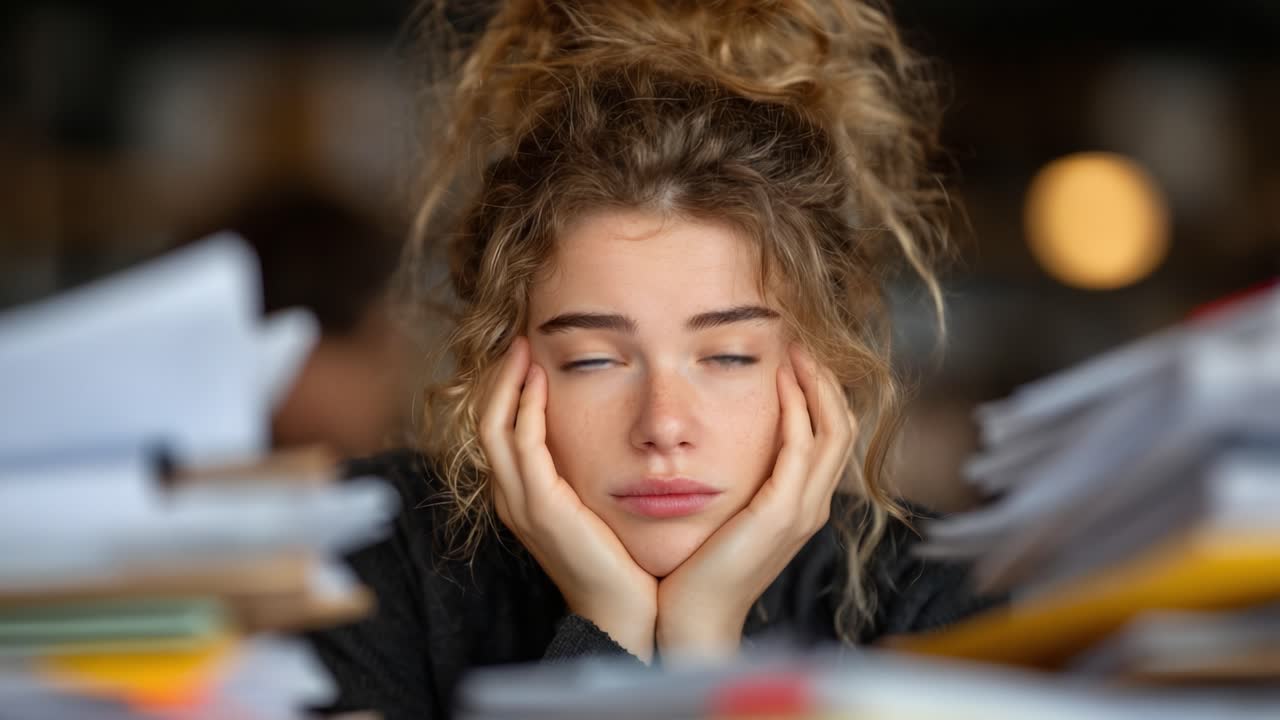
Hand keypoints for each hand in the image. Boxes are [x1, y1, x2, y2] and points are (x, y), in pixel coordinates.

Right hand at [479, 336, 658, 661]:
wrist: (627, 611)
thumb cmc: (622, 560)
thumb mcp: (598, 504)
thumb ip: (590, 470)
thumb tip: (612, 429)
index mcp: (523, 496)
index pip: (499, 429)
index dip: (507, 388)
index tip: (528, 353)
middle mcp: (512, 497)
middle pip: (488, 422)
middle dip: (501, 377)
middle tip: (519, 339)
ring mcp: (522, 504)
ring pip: (495, 428)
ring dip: (508, 383)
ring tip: (524, 348)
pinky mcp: (542, 508)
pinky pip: (524, 445)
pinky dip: (526, 408)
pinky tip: (541, 381)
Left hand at [654, 345, 856, 662]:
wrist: (691, 619)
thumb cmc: (695, 568)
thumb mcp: (723, 513)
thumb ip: (733, 479)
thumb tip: (714, 438)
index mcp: (800, 505)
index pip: (829, 435)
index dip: (818, 391)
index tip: (794, 354)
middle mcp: (811, 506)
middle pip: (841, 425)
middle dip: (823, 379)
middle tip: (799, 340)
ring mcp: (801, 511)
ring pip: (831, 431)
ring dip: (814, 384)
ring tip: (794, 349)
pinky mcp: (780, 515)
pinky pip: (800, 450)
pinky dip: (796, 411)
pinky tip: (779, 382)